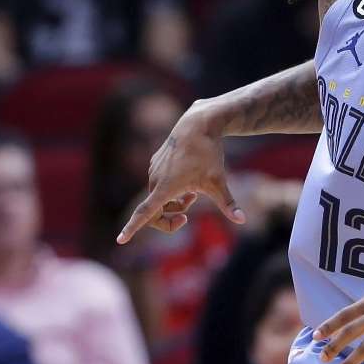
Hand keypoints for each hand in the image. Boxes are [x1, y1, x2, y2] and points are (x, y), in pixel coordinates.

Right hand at [117, 103, 245, 243]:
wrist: (198, 124)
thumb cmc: (208, 154)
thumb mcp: (219, 181)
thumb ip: (228, 204)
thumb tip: (243, 220)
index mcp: (166, 188)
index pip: (145, 213)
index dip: (132, 227)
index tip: (120, 240)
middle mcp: (155, 180)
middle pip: (155, 212)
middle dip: (170, 218)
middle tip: (187, 217)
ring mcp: (153, 170)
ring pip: (158, 198)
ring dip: (173, 203)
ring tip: (193, 195)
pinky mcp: (155, 162)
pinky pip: (159, 185)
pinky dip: (170, 190)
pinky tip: (187, 180)